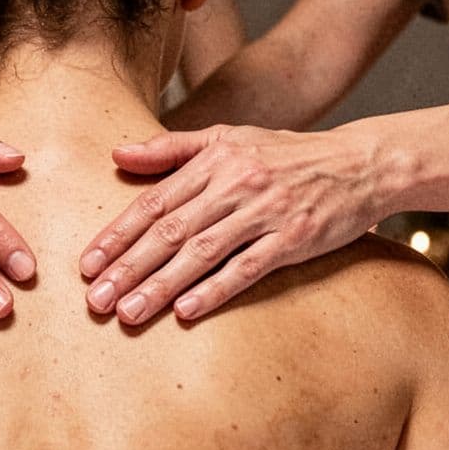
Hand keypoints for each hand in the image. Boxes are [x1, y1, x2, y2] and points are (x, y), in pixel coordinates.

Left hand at [79, 124, 388, 324]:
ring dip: (161, 285)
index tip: (87, 265)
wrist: (361, 163)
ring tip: (128, 312)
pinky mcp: (294, 239)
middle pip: (170, 230)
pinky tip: (185, 312)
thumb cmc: (286, 155)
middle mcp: (235, 184)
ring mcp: (266, 212)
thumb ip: (171, 148)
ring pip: (202, 252)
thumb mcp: (228, 137)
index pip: (154, 201)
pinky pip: (247, 268)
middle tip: (95, 300)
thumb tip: (117, 154)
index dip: (118, 235)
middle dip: (128, 267)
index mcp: (214, 161)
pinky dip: (214, 290)